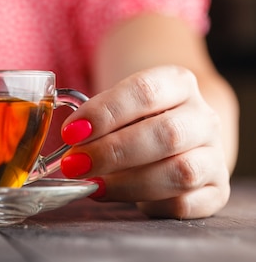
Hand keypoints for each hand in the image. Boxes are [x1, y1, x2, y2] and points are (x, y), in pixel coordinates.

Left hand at [60, 65, 229, 218]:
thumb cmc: (137, 117)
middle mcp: (203, 117)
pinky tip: (124, 198)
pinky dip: (151, 205)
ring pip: (181, 172)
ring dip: (129, 183)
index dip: (105, 113)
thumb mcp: (119, 104)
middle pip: (166, 134)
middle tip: (75, 164)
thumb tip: (72, 140)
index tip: (71, 133)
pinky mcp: (217, 190)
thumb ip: (97, 118)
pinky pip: (186, 204)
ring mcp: (214, 154)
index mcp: (179, 83)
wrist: (177, 131)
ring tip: (94, 184)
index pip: (145, 92)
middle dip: (113, 152)